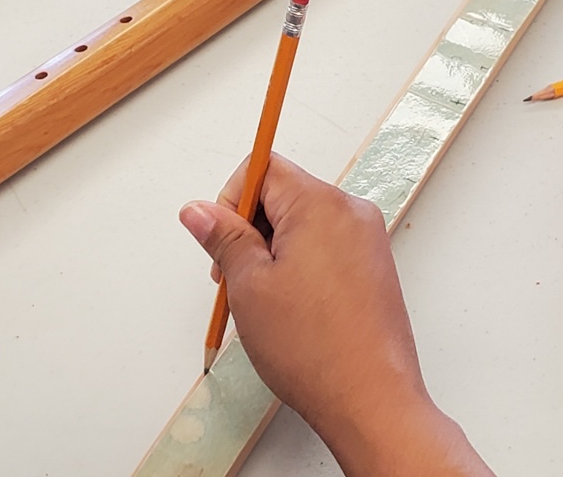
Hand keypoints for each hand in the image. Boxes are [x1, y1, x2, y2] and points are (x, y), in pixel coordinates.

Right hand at [180, 154, 493, 476]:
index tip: (222, 239)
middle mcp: (350, 212)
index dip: (231, 198)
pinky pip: (322, 245)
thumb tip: (197, 210)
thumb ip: (222, 236)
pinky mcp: (372, 266)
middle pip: (282, 193)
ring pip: (299, 222)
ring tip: (263, 300)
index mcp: (320, 204)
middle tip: (235, 277)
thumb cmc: (313, 348)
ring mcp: (366, 240)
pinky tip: (287, 306)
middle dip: (248, 228)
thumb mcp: (248, 284)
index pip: (263, 167)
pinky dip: (296, 263)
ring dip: (270, 249)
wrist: (371, 403)